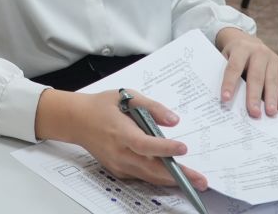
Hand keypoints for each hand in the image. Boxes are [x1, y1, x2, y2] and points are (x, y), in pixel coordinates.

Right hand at [35, 89, 207, 190]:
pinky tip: (174, 176)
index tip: (182, 148)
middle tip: (200, 179)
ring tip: (194, 181)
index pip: (144, 144)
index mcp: (120, 132)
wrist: (76, 120)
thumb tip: (173, 120)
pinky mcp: (118, 170)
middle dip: (178, 175)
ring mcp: (118, 165)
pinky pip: (142, 176)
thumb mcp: (126, 96)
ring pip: (149, 177)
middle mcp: (119, 153)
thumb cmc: (101, 106)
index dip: (164, 149)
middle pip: (151, 169)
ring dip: (172, 180)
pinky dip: (158, 177)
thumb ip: (151, 107)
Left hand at [215, 27, 277, 117]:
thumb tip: (226, 98)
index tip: (226, 99)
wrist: (247, 41)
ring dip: (271, 98)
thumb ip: (225, 72)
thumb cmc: (234, 55)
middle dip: (254, 96)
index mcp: (241, 48)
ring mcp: (272, 58)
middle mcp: (258, 51)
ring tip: (270, 112)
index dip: (229, 83)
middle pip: (256, 76)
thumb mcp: (225, 57)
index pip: (234, 67)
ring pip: (272, 80)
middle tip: (254, 112)